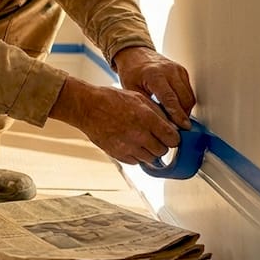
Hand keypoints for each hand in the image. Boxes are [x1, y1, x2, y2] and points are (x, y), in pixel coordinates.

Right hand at [49, 78, 179, 164]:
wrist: (86, 107)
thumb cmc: (110, 99)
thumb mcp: (138, 98)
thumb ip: (158, 113)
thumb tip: (172, 125)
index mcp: (147, 118)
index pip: (173, 139)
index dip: (173, 137)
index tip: (170, 136)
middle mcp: (139, 135)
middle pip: (163, 150)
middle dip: (161, 144)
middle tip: (155, 137)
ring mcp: (128, 147)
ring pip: (150, 158)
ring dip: (149, 151)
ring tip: (141, 140)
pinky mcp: (118, 154)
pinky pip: (136, 162)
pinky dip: (136, 155)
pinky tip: (131, 144)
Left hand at [112, 46, 194, 127]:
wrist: (134, 53)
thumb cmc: (131, 70)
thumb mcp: (132, 89)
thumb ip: (147, 105)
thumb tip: (160, 123)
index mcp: (154, 75)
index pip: (170, 98)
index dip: (178, 115)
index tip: (183, 127)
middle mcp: (169, 71)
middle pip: (184, 99)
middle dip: (184, 115)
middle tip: (179, 129)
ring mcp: (177, 70)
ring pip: (189, 96)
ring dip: (186, 110)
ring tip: (178, 121)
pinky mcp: (182, 71)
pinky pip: (189, 90)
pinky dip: (186, 101)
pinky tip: (177, 109)